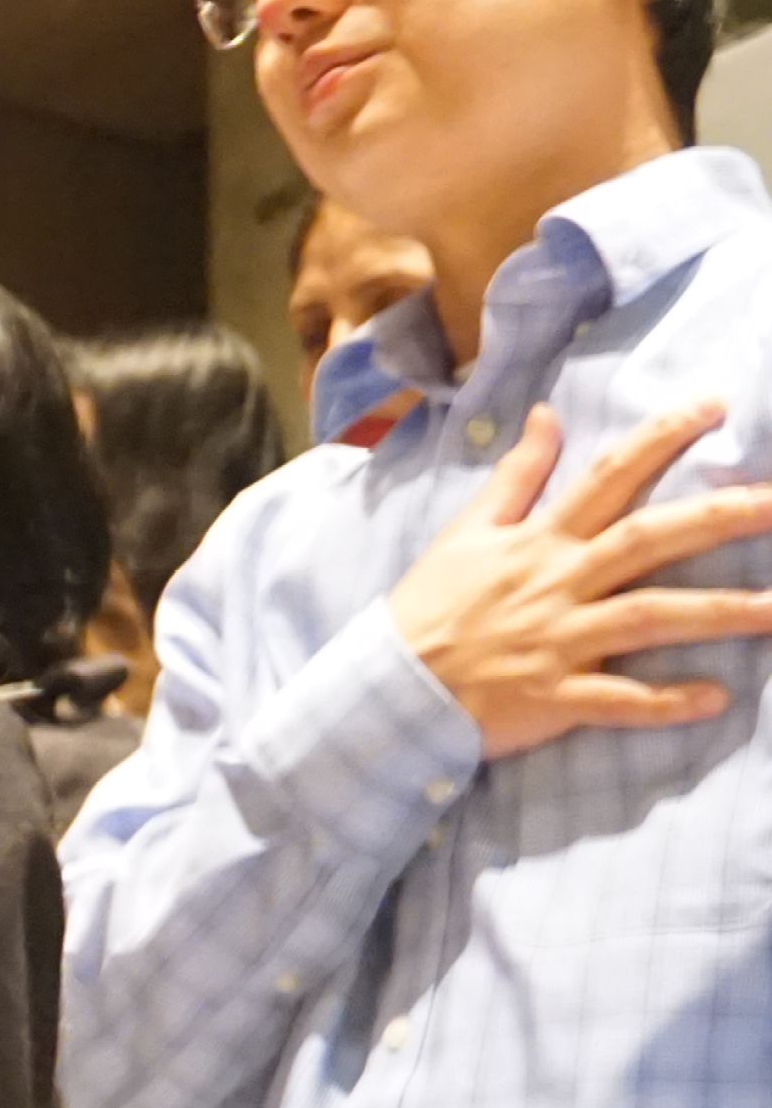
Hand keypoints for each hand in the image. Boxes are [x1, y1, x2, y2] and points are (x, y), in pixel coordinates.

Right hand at [387, 400, 771, 759]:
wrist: (386, 688)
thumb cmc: (428, 610)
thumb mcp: (465, 532)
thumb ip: (515, 476)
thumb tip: (546, 414)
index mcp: (537, 541)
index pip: (607, 477)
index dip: (660, 439)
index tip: (714, 406)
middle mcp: (556, 584)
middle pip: (647, 541)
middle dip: (719, 517)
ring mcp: (558, 642)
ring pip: (649, 619)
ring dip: (720, 613)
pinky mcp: (554, 698)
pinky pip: (619, 700)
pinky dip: (666, 702)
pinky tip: (716, 698)